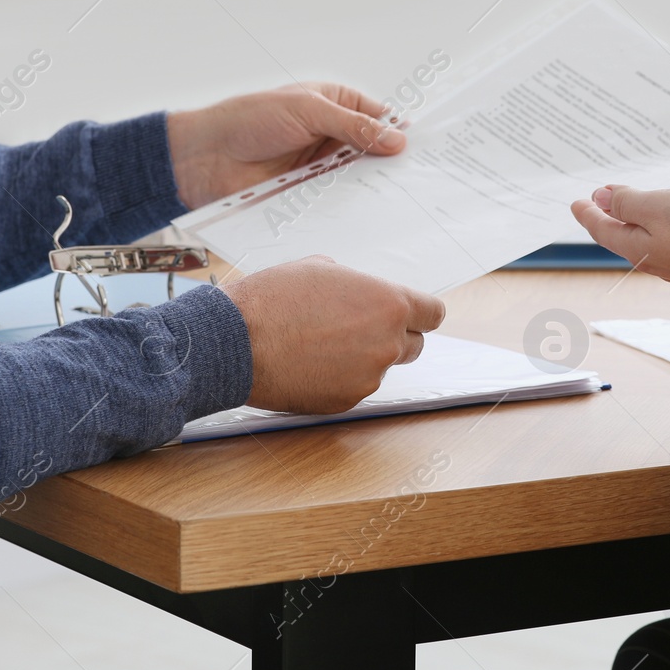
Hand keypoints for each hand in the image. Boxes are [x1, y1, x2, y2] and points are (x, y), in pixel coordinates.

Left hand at [167, 83, 404, 209]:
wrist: (205, 158)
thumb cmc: (250, 119)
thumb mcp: (307, 111)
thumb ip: (353, 125)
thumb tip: (396, 139)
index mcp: (336, 105)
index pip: (380, 118)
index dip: (402, 133)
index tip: (429, 150)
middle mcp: (333, 136)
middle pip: (375, 152)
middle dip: (395, 164)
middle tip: (425, 180)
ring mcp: (322, 168)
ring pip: (360, 180)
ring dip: (376, 189)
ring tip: (407, 202)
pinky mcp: (309, 195)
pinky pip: (339, 203)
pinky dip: (353, 209)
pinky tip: (373, 217)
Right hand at [220, 256, 446, 413]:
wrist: (236, 342)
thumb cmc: (273, 300)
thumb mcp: (318, 268)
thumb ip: (353, 282)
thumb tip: (355, 291)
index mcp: (389, 304)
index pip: (433, 314)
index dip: (421, 313)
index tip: (411, 315)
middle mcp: (387, 343)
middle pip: (414, 345)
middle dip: (393, 336)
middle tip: (357, 328)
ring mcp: (369, 377)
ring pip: (379, 367)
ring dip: (361, 358)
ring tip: (319, 344)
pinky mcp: (346, 401)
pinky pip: (354, 387)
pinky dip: (339, 378)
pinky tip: (309, 364)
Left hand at [571, 183, 669, 288]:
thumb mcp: (656, 207)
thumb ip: (627, 203)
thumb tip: (599, 200)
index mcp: (636, 247)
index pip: (602, 229)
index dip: (587, 213)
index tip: (576, 203)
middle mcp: (655, 256)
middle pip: (624, 233)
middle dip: (611, 215)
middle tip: (600, 198)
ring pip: (652, 233)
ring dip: (641, 214)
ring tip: (634, 197)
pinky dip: (668, 217)